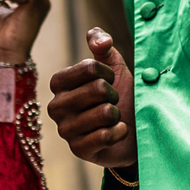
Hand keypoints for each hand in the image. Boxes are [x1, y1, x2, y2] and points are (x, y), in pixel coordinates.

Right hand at [46, 27, 136, 167]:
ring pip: (104, 113)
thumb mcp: (113, 67)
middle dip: (114, 95)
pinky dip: (120, 132)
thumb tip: (100, 39)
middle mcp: (56, 106)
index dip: (109, 73)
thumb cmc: (121, 96)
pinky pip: (106, 135)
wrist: (133, 130)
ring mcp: (65, 130)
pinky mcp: (78, 150)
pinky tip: (117, 132)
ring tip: (113, 118)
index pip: (89, 67)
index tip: (110, 81)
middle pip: (98, 89)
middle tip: (112, 102)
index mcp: (59, 83)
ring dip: (117, 115)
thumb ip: (103, 46)